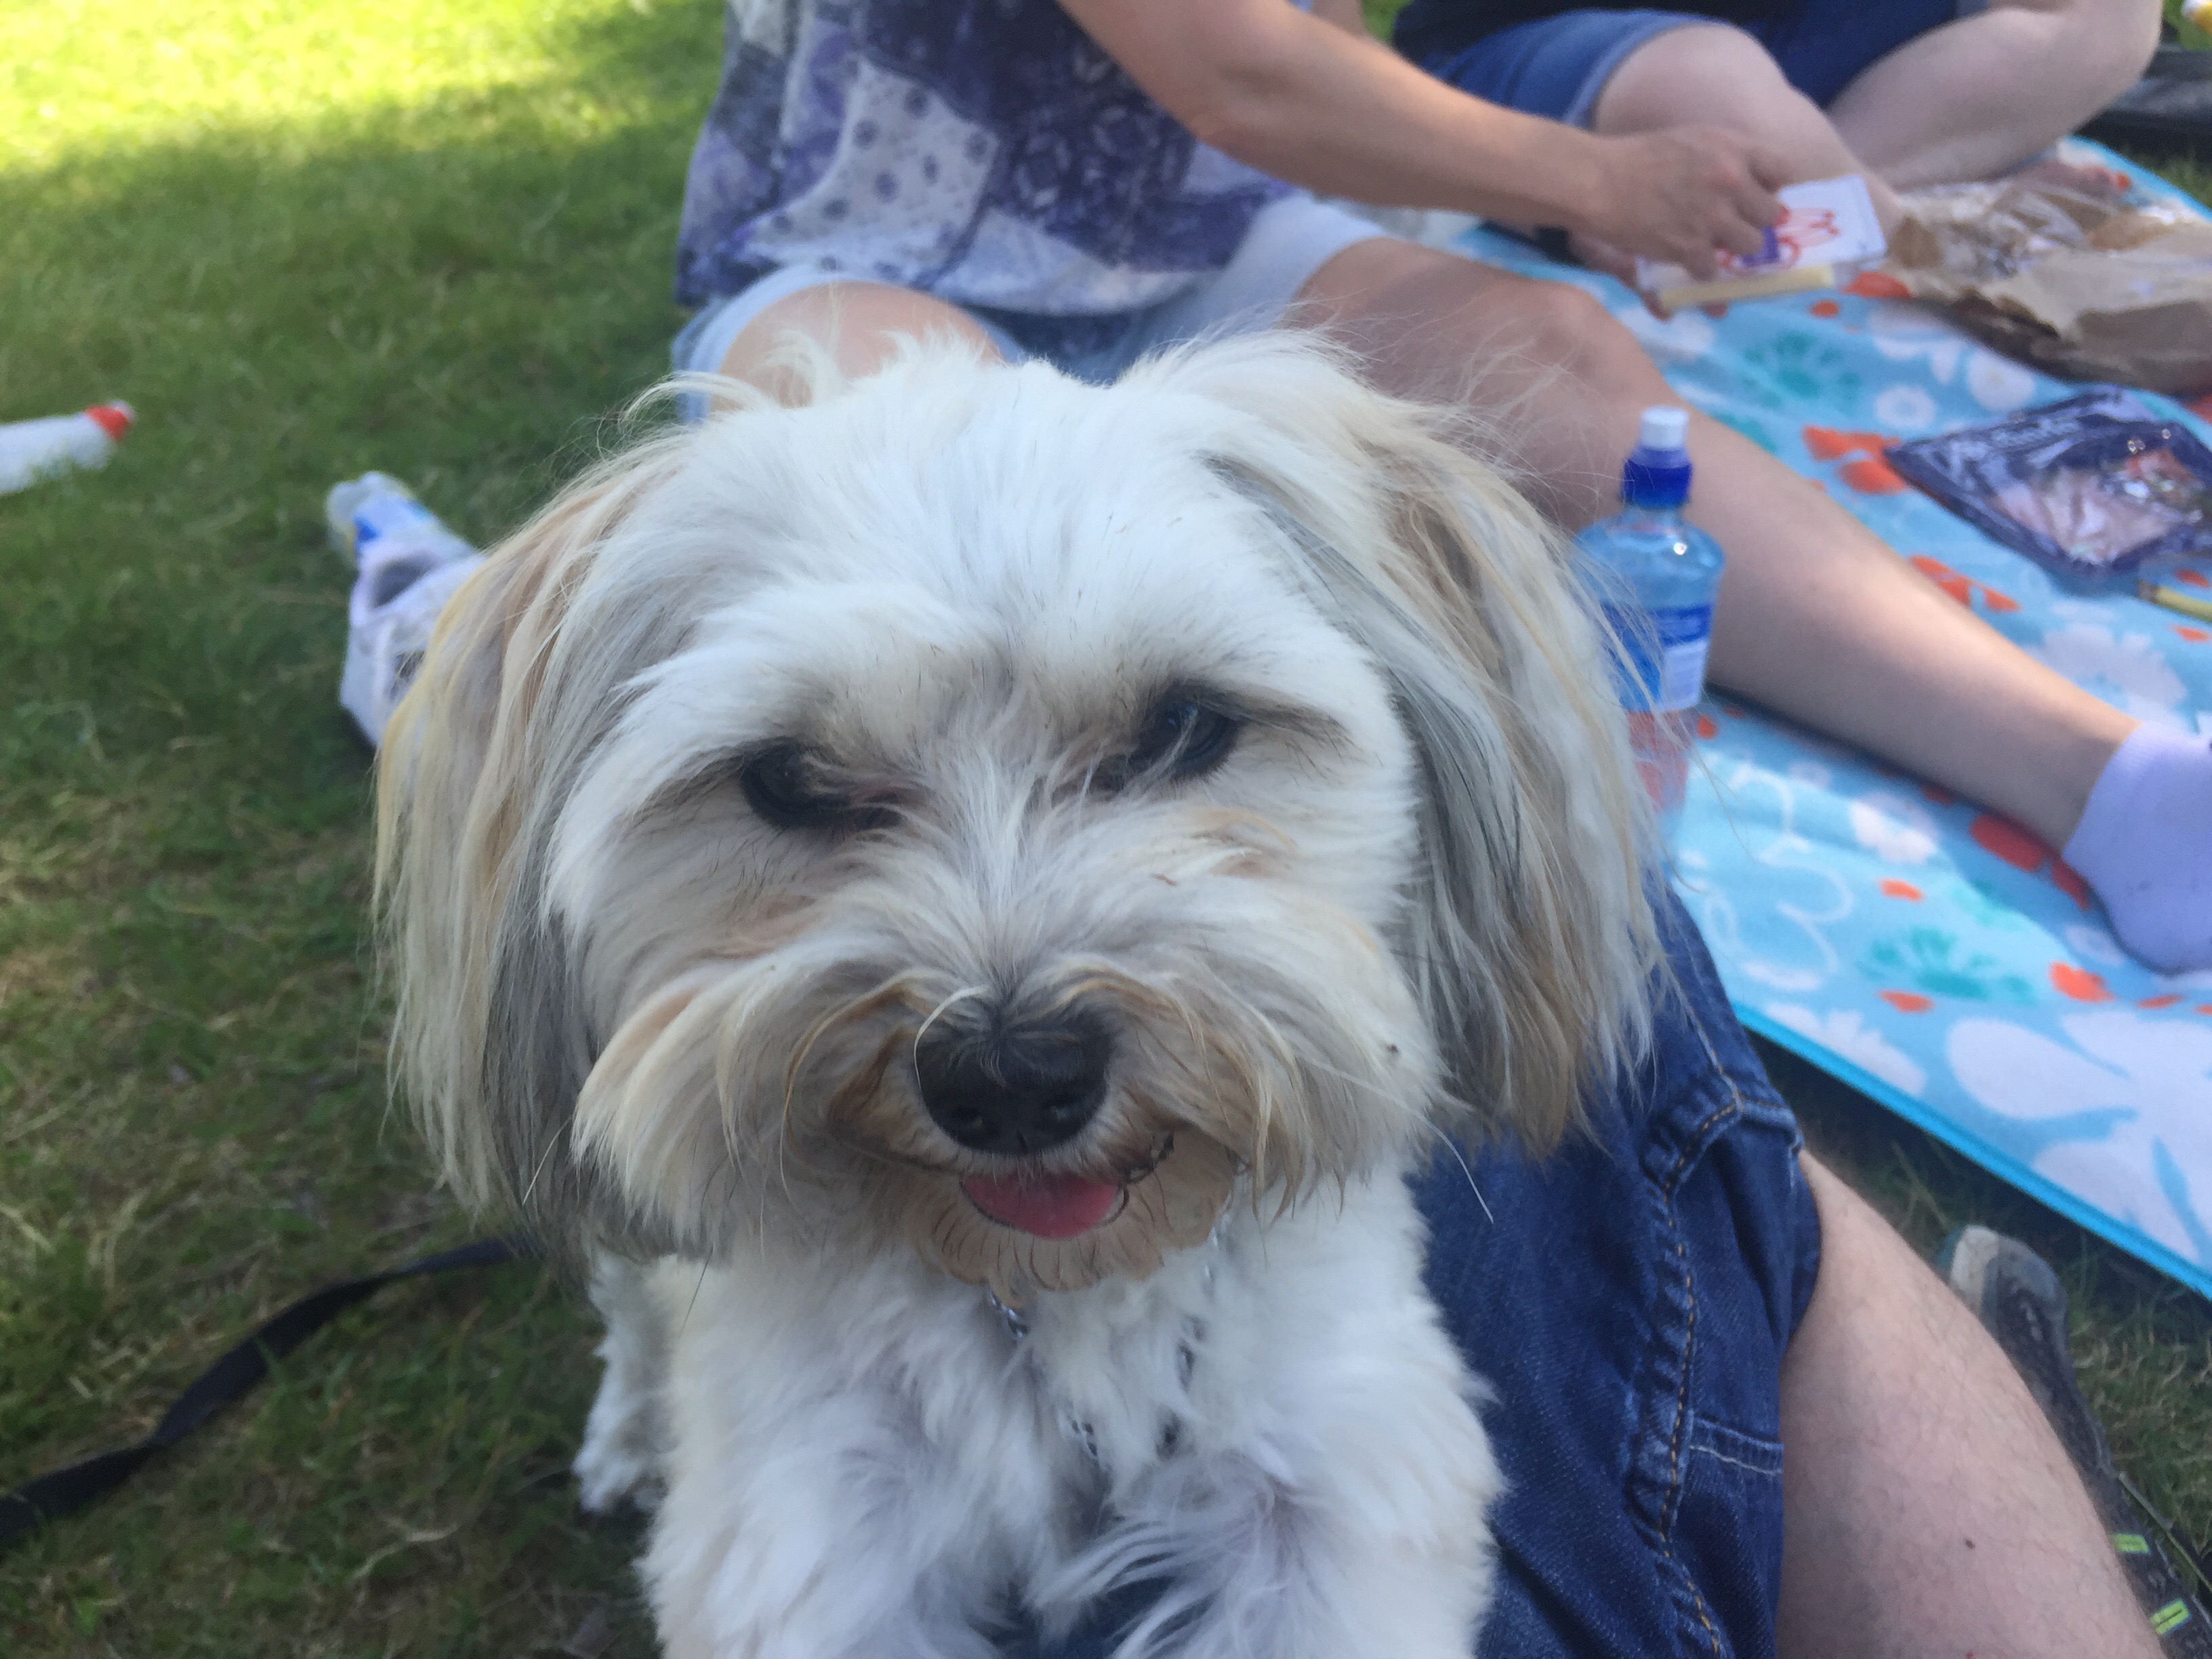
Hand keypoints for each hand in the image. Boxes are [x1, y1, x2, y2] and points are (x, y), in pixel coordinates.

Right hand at [1577, 128, 1787, 280]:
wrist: (1599, 181)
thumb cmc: (1640, 157)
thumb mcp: (1693, 139)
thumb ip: (1727, 156)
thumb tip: (1752, 183)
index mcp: (1733, 149)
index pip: (1781, 171)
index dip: (1769, 187)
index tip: (1753, 195)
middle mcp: (1731, 182)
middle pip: (1770, 214)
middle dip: (1753, 221)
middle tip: (1732, 225)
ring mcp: (1713, 217)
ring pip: (1749, 246)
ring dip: (1732, 249)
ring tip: (1710, 245)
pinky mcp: (1690, 247)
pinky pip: (1713, 270)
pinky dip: (1700, 269)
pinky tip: (1685, 259)